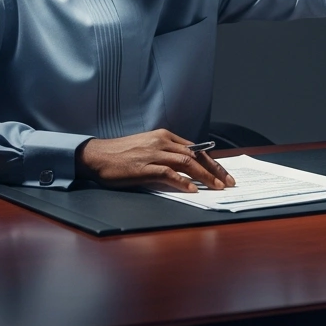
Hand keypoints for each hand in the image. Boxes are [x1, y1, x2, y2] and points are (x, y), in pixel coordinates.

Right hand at [77, 129, 235, 192]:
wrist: (96, 155)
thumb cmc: (122, 154)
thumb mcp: (148, 148)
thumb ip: (167, 154)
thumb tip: (189, 167)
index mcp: (164, 136)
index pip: (196, 149)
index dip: (213, 162)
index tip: (224, 174)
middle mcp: (161, 142)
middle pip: (196, 155)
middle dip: (215, 170)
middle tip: (228, 183)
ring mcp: (153, 153)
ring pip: (186, 163)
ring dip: (204, 176)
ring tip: (216, 187)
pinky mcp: (143, 167)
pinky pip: (167, 173)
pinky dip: (182, 181)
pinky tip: (192, 189)